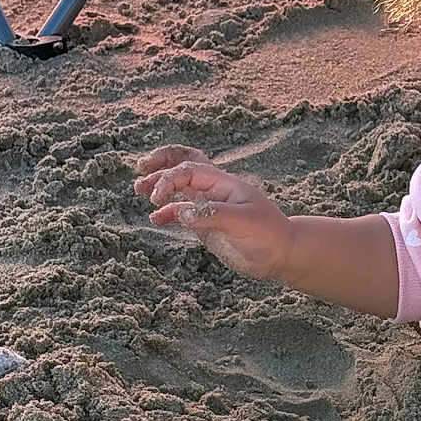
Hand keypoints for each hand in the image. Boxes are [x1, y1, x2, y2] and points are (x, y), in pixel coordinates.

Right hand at [134, 146, 294, 280]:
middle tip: (140, 174)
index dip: (169, 178)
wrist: (281, 254)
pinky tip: (155, 219)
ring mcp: (210, 206)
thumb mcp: (243, 222)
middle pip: (183, 167)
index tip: (156, 197)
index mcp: (224, 183)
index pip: (190, 170)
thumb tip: (181, 212)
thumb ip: (212, 215)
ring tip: (139, 190)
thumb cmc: (268, 234)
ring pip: (180, 188)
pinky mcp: (207, 224)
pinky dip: (167, 213)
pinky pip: (182, 213)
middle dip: (161, 166)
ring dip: (160, 186)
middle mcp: (214, 190)